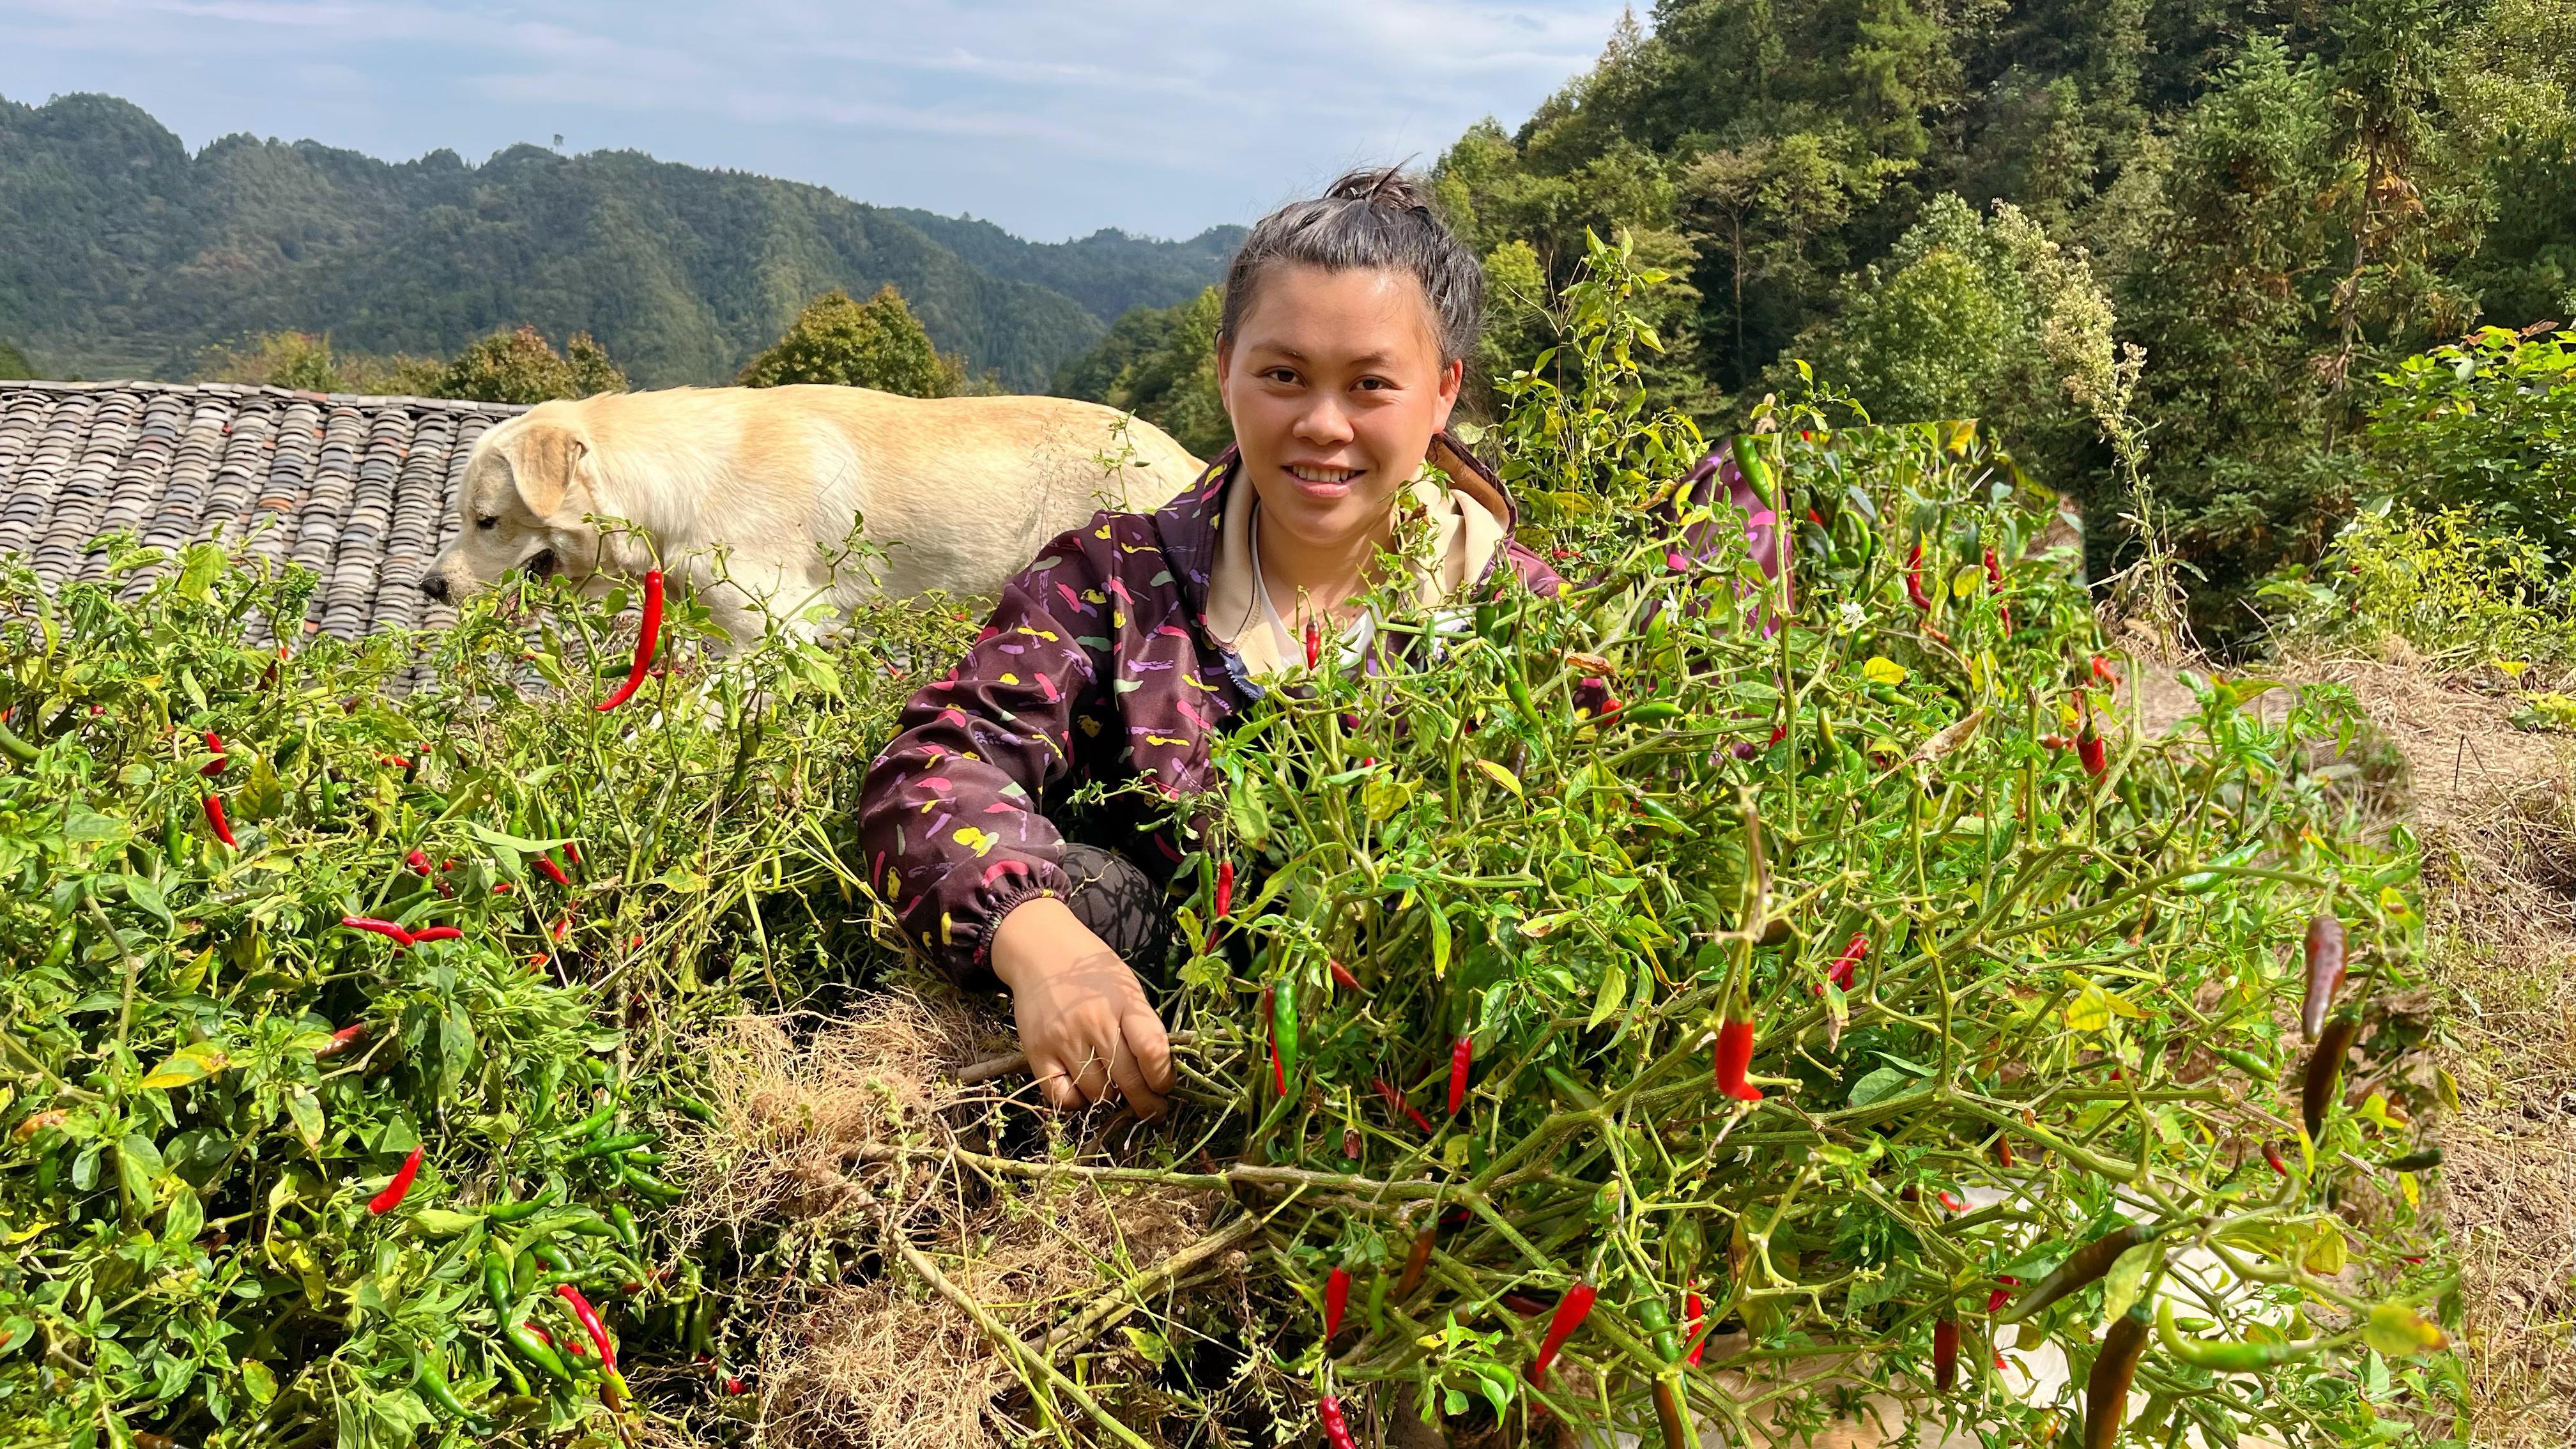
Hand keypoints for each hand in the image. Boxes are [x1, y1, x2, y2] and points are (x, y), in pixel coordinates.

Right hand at [991, 897, 1174, 1116]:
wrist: (1039, 950)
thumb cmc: (1090, 972)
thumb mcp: (1126, 986)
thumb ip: (1142, 1024)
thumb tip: (1158, 1070)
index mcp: (1124, 1003)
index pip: (1152, 1050)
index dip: (1163, 1077)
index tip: (1165, 1086)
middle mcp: (1095, 1022)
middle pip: (1128, 1080)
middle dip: (1145, 1102)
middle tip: (1151, 1109)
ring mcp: (1064, 1039)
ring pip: (1097, 1093)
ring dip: (1111, 1099)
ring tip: (1115, 1092)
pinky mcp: (1037, 1052)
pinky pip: (1061, 1096)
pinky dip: (1076, 1102)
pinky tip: (1083, 1091)